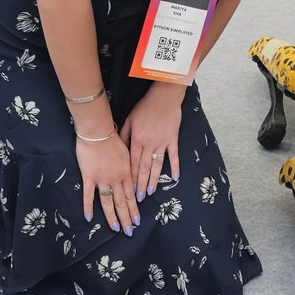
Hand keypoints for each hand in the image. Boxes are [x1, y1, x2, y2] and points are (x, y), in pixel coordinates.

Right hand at [77, 133, 137, 234]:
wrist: (98, 132)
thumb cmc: (112, 139)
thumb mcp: (127, 152)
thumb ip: (129, 166)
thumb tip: (133, 178)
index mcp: (126, 173)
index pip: (131, 196)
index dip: (134, 209)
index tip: (137, 221)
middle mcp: (116, 179)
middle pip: (122, 202)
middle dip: (127, 218)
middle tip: (130, 231)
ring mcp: (102, 180)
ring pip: (108, 202)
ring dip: (112, 217)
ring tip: (116, 229)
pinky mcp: (89, 177)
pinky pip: (89, 195)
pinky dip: (88, 207)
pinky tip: (89, 218)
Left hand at [119, 82, 184, 200]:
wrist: (164, 96)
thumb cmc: (145, 106)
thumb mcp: (130, 120)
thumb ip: (124, 136)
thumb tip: (120, 150)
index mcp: (137, 140)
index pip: (132, 163)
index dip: (130, 178)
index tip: (128, 190)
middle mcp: (149, 144)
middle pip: (144, 168)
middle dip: (140, 184)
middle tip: (139, 198)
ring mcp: (162, 142)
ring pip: (157, 165)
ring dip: (154, 180)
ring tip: (151, 192)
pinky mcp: (173, 139)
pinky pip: (174, 155)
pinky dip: (175, 167)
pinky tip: (174, 178)